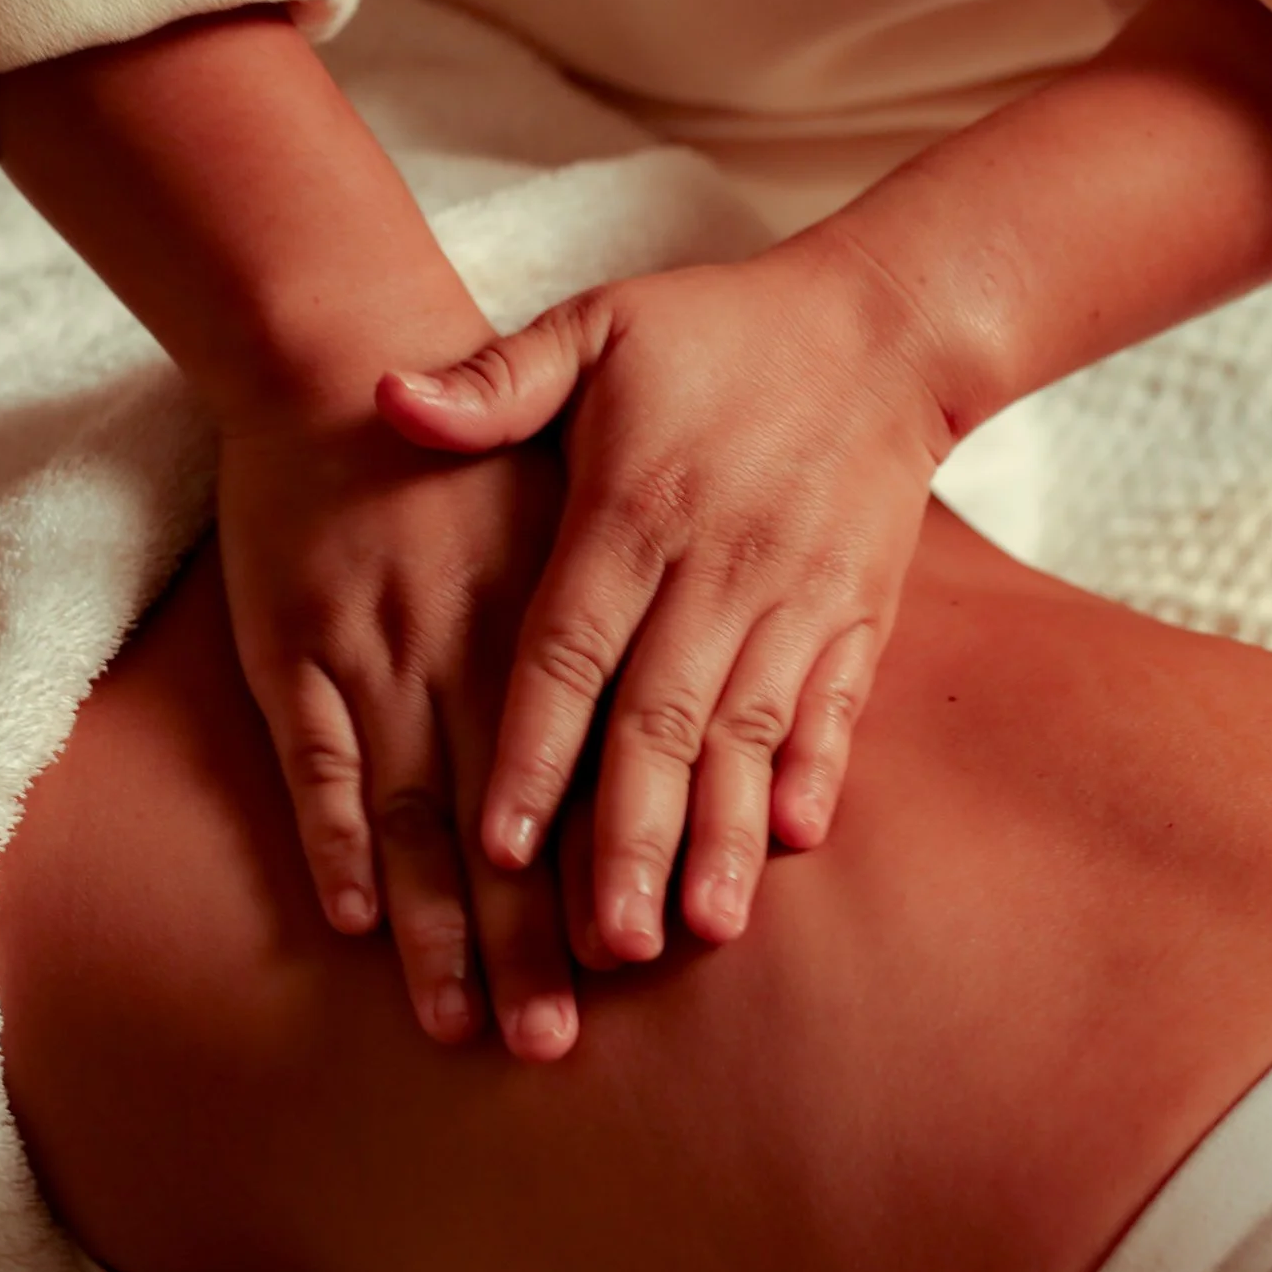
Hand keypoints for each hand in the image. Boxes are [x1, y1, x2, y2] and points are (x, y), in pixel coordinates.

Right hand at [216, 408, 582, 1059]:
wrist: (338, 358)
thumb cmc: (479, 445)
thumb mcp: (583, 496)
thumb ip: (637, 599)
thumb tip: (709, 702)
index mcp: (553, 617)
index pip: (590, 768)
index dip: (608, 866)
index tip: (639, 960)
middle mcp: (469, 651)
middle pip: (508, 824)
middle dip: (528, 942)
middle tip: (551, 1044)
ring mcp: (374, 655)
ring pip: (413, 818)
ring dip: (437, 927)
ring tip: (462, 1025)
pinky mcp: (293, 653)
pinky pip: (315, 766)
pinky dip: (332, 844)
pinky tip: (357, 924)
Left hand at [375, 231, 951, 957]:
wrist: (886, 325)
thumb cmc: (718, 331)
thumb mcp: (598, 328)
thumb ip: (494, 380)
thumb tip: (384, 397)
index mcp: (634, 509)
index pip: (570, 650)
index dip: (537, 750)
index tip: (500, 846)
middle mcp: (716, 566)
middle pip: (662, 721)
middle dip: (631, 838)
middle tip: (600, 946)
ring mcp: (797, 596)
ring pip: (750, 734)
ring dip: (723, 835)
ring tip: (697, 929)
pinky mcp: (858, 613)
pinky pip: (834, 706)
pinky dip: (817, 773)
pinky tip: (793, 844)